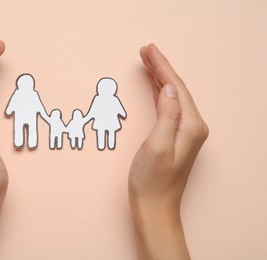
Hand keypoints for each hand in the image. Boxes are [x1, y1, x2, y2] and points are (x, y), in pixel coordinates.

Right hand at [128, 44, 207, 258]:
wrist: (154, 207)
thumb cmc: (152, 181)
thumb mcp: (157, 145)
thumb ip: (167, 114)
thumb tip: (170, 88)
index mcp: (190, 126)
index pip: (176, 87)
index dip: (161, 66)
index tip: (148, 50)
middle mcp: (193, 127)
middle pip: (177, 89)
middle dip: (161, 68)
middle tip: (145, 51)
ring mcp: (186, 132)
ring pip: (173, 96)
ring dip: (160, 78)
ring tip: (147, 62)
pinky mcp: (177, 137)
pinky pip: (169, 107)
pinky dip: (160, 93)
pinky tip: (153, 87)